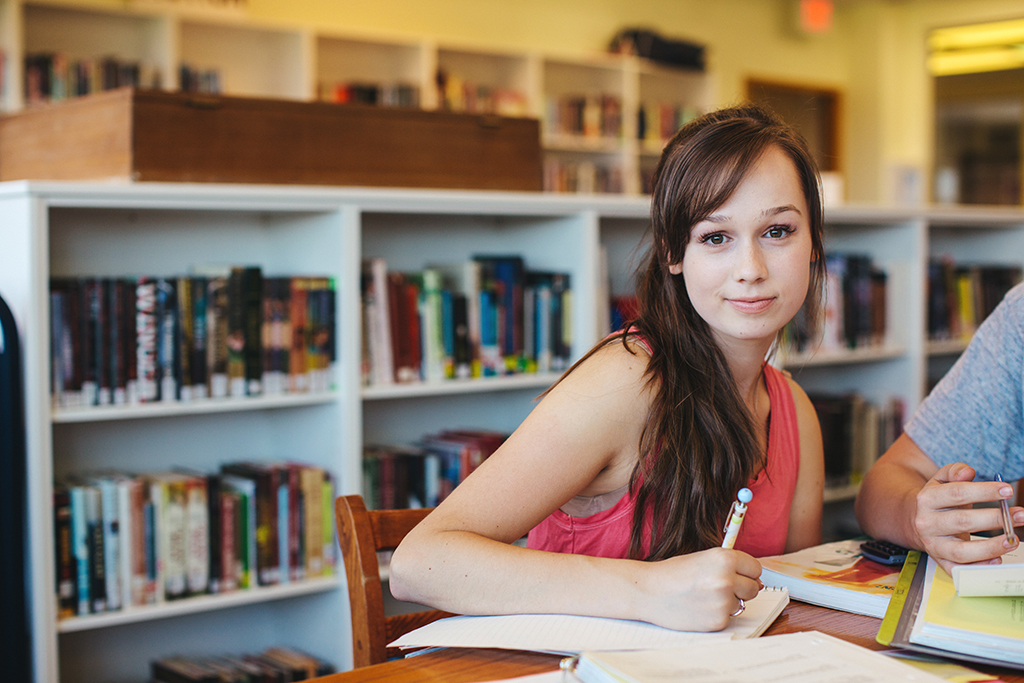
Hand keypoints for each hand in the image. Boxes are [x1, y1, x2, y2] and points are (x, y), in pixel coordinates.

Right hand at [634, 547, 762, 631]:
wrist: (648, 591)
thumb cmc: (672, 573)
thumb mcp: (702, 559)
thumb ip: (730, 567)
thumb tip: (757, 583)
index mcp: (724, 558)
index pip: (755, 568)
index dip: (745, 571)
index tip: (736, 574)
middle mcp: (726, 579)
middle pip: (753, 588)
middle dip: (740, 588)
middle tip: (717, 586)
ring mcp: (723, 602)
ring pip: (741, 604)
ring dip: (728, 602)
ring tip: (703, 596)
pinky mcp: (717, 621)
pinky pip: (728, 617)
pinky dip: (716, 614)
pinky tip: (699, 607)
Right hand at [913, 462, 1022, 573]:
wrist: (915, 522)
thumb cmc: (938, 501)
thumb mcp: (940, 481)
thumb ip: (954, 471)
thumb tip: (968, 472)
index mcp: (926, 499)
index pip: (957, 493)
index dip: (984, 491)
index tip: (1008, 490)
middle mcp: (927, 523)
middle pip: (963, 521)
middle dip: (996, 518)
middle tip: (1020, 515)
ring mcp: (933, 544)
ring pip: (962, 550)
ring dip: (991, 547)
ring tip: (1012, 539)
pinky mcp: (939, 561)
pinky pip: (959, 569)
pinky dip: (979, 567)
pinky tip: (997, 559)